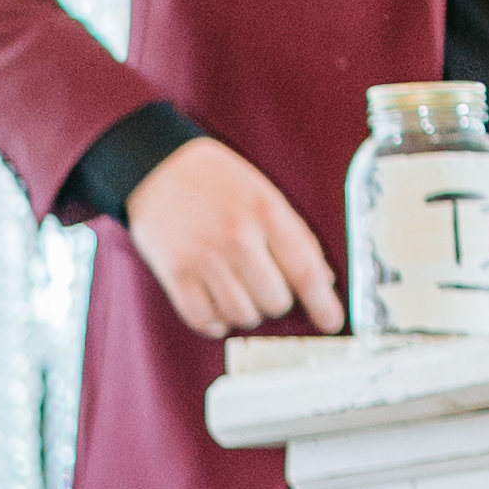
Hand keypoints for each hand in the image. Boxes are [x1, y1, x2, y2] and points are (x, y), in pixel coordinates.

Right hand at [128, 137, 344, 343]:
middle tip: (267, 286)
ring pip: (241, 315)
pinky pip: (203, 319)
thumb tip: (323, 280)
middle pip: (275, 301)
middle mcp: (237, 237)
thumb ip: (296, 235)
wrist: (156, 166)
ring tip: (239, 291)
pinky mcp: (175, 272)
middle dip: (278, 301)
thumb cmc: (215, 180)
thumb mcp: (265, 194)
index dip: (324, 305)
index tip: (332, 322)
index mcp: (266, 213)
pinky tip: (217, 308)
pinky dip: (215, 322)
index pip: (306, 271)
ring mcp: (204, 257)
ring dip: (246, 312)